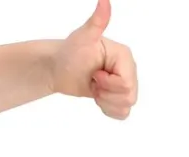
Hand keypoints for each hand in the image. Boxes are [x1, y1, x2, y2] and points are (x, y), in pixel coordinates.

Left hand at [52, 0, 138, 117]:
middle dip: (106, 95)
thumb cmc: (70, 51)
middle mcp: (128, 69)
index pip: (126, 84)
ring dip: (106, 103)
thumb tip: (104, 1)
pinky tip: (99, 98)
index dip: (107, 84)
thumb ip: (97, 21)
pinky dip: (108, 110)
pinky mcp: (118, 96)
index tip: (95, 75)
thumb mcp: (82, 36)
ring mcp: (124, 84)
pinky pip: (121, 113)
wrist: (60, 67)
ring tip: (96, 89)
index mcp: (124, 57)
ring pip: (125, 107)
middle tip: (94, 82)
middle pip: (127, 97)